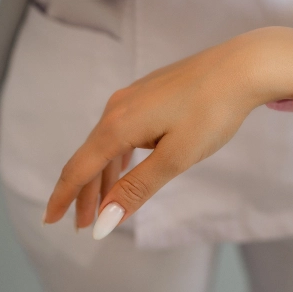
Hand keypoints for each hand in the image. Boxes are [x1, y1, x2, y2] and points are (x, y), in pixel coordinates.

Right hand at [43, 33, 272, 235]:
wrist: (243, 66)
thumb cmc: (212, 111)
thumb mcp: (176, 157)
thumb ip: (136, 188)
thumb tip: (103, 223)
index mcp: (118, 126)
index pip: (79, 168)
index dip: (63, 197)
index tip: (50, 221)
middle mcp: (118, 108)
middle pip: (90, 157)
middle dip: (85, 193)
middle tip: (84, 225)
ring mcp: (134, 96)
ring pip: (108, 142)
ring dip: (104, 175)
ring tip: (106, 202)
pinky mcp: (151, 91)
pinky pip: (123, 129)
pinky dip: (119, 154)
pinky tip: (126, 163)